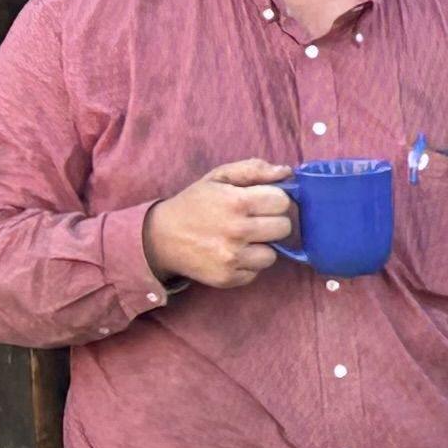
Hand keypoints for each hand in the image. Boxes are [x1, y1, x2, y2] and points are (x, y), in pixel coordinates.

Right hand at [143, 161, 296, 289]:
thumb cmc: (195, 203)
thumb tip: (287, 172)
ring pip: (273, 254)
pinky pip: (256, 272)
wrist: (160, 237)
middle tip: (252, 221)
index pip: (282, 202)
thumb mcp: (219, 177)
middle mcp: (237, 231)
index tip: (260, 202)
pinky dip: (247, 264)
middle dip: (271, 222)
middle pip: (284, 228)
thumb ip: (254, 169)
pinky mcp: (228, 278)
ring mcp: (233, 257)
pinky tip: (231, 254)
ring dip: (261, 247)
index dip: (273, 200)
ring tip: (241, 239)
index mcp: (237, 202)